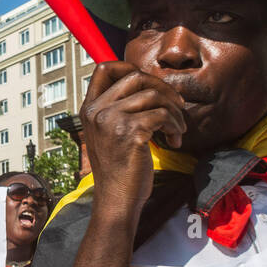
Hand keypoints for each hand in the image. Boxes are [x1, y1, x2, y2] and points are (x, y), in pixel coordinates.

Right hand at [79, 60, 186, 212]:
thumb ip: (117, 109)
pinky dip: (175, 126)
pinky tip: (174, 140)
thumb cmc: (118, 169)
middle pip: (136, 76)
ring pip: (154, 95)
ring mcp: (111, 120)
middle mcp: (97, 111)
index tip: (150, 84)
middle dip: (163, 87)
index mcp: (89, 109)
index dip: (129, 67)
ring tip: (177, 128)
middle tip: (176, 105)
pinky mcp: (130, 132)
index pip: (104, 68)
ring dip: (174, 111)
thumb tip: (148, 84)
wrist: (116, 199)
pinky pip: (163, 114)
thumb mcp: (109, 134)